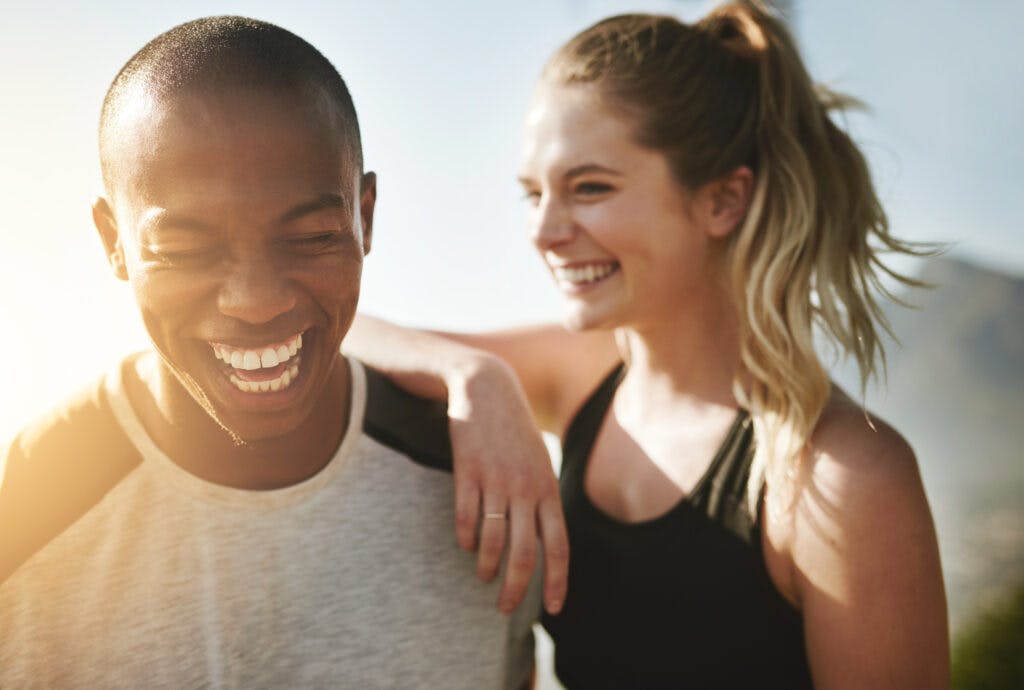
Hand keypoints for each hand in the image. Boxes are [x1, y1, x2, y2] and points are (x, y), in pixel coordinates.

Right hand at [447, 357, 567, 615]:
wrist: (488, 389)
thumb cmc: (514, 432)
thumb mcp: (539, 464)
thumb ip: (542, 500)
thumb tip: (544, 540)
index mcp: (547, 490)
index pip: (559, 546)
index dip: (558, 581)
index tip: (554, 609)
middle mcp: (526, 489)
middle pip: (525, 552)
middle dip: (517, 588)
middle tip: (505, 608)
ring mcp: (497, 480)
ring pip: (493, 539)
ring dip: (487, 566)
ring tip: (482, 577)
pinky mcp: (468, 470)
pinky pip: (466, 515)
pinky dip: (464, 536)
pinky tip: (463, 544)